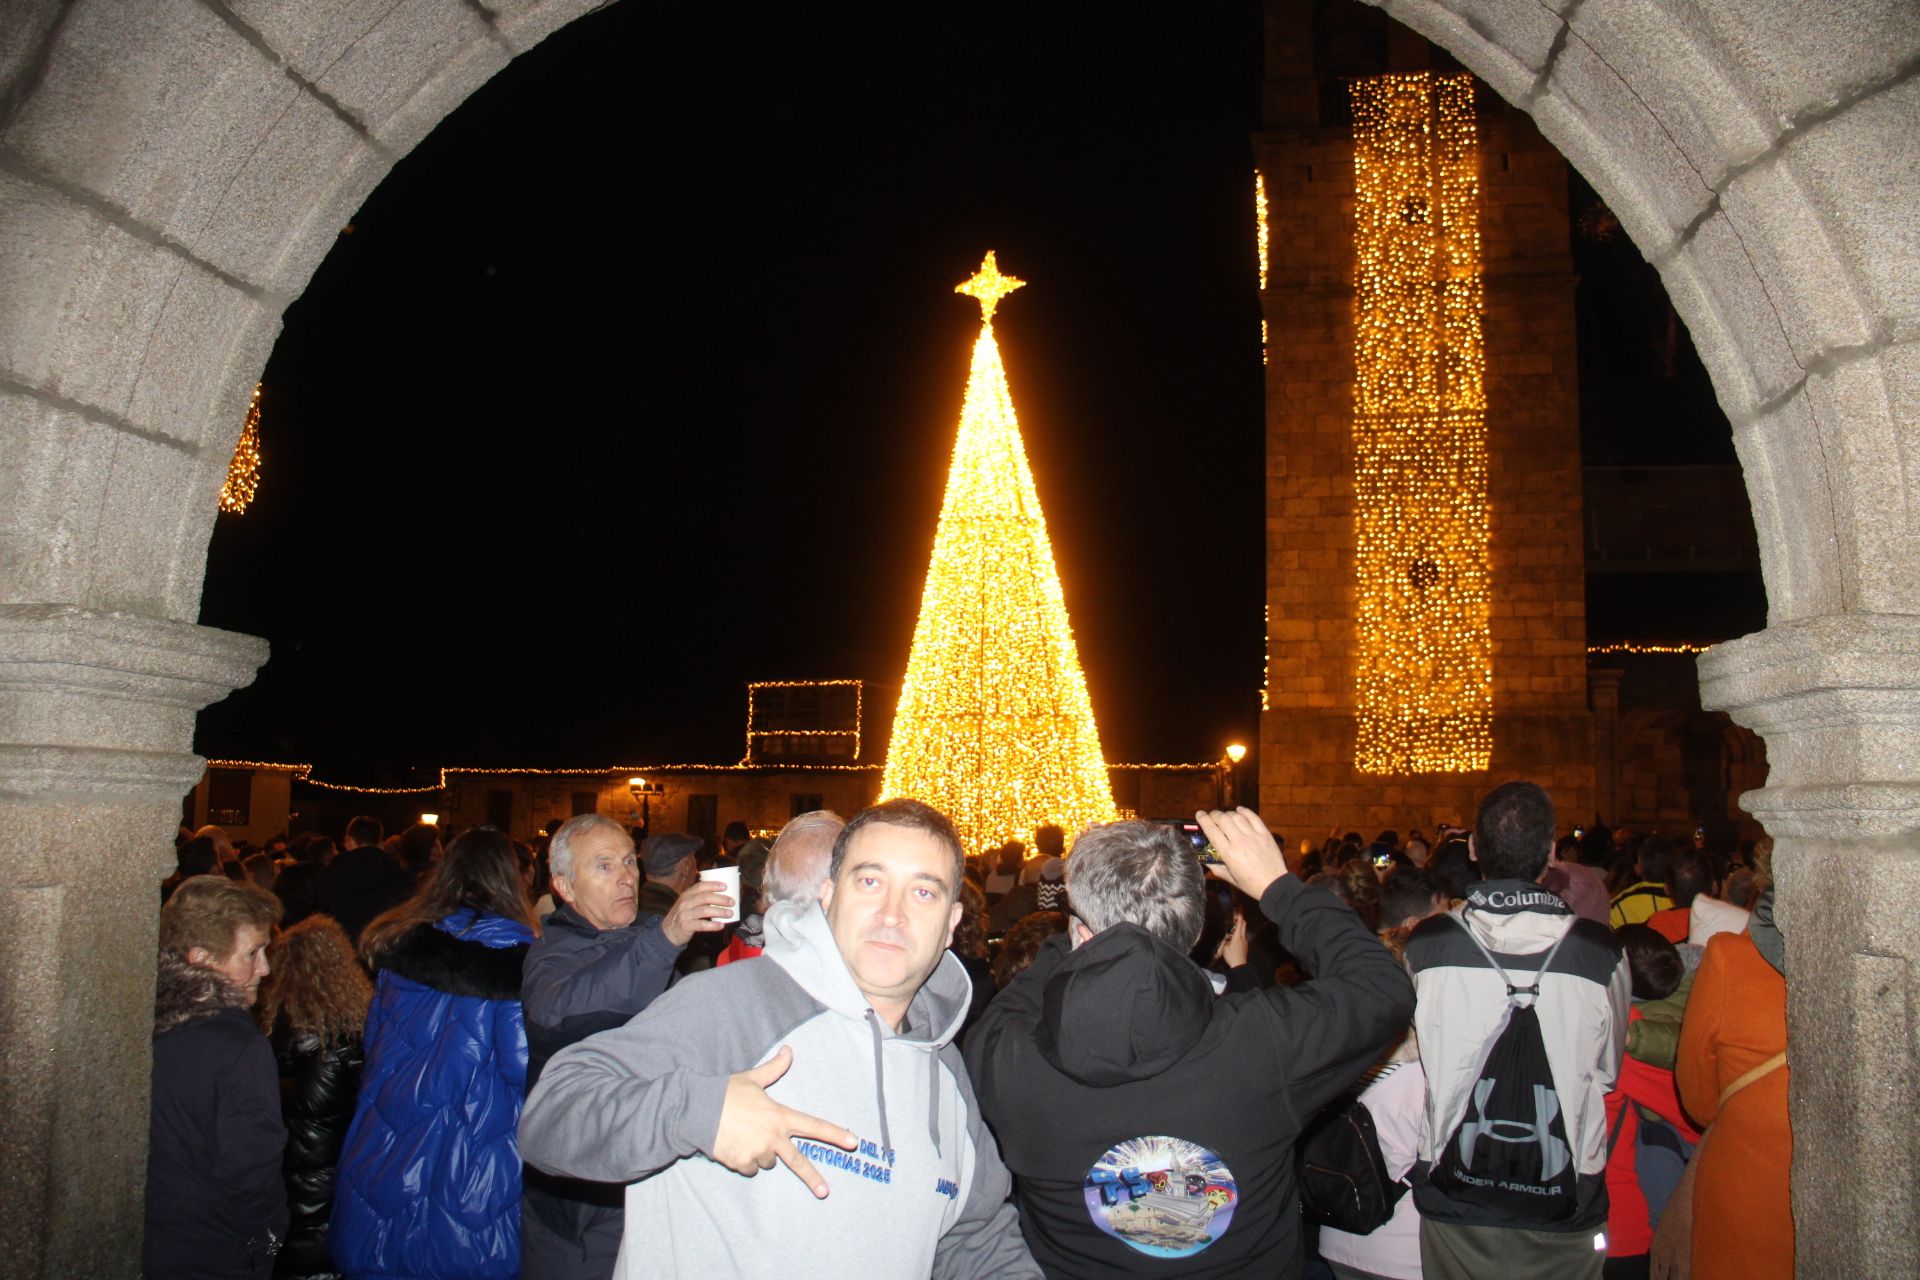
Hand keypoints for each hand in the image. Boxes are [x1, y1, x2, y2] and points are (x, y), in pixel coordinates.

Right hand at [661, 880, 734, 946]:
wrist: (667, 932)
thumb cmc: (682, 915)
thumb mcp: (686, 903)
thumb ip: (698, 898)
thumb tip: (721, 895)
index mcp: (686, 895)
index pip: (700, 886)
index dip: (713, 885)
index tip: (725, 886)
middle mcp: (685, 903)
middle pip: (705, 897)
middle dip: (721, 899)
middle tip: (732, 902)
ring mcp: (685, 914)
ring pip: (705, 910)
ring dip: (720, 911)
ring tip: (730, 913)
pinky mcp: (686, 926)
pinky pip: (702, 925)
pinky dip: (713, 925)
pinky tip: (721, 925)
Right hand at [710, 1045, 856, 1198]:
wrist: (697, 1110)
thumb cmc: (727, 1092)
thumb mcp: (752, 1079)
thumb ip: (774, 1069)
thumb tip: (789, 1051)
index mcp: (780, 1116)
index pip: (814, 1126)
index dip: (835, 1134)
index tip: (853, 1142)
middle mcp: (773, 1137)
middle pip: (798, 1161)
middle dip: (812, 1178)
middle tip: (824, 1191)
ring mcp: (757, 1152)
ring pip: (767, 1161)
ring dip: (761, 1153)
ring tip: (744, 1135)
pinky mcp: (741, 1163)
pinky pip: (749, 1167)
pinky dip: (745, 1160)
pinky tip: (733, 1144)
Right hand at [1196, 807, 1287, 900]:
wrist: (1274, 885)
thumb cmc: (1251, 884)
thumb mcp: (1230, 878)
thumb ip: (1216, 868)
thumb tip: (1205, 861)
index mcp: (1229, 853)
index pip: (1212, 830)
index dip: (1203, 819)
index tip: (1199, 815)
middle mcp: (1239, 841)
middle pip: (1223, 819)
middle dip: (1214, 814)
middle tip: (1212, 816)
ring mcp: (1253, 836)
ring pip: (1236, 816)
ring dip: (1228, 814)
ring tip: (1225, 816)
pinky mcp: (1265, 834)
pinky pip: (1253, 817)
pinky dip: (1244, 811)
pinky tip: (1239, 810)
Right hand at [1216, 912, 1249, 967]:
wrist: (1239, 965)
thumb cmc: (1231, 956)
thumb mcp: (1224, 947)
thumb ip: (1224, 940)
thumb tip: (1225, 936)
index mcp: (1237, 936)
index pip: (1240, 923)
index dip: (1240, 915)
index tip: (1240, 908)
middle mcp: (1242, 937)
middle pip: (1244, 924)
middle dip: (1240, 918)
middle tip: (1236, 915)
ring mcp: (1245, 941)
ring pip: (1243, 930)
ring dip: (1239, 926)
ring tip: (1232, 927)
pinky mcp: (1245, 945)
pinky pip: (1242, 936)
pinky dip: (1239, 933)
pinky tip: (1233, 937)